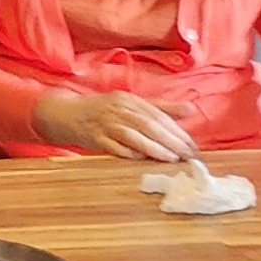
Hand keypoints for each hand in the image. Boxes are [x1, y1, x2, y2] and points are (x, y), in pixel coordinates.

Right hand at [33, 87, 198, 161]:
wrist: (67, 114)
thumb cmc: (104, 111)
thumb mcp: (131, 104)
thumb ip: (161, 108)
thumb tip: (191, 109)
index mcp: (129, 99)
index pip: (158, 114)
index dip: (177, 130)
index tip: (192, 145)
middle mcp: (117, 109)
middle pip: (148, 125)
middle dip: (171, 141)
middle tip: (188, 155)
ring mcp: (104, 123)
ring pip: (133, 136)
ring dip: (154, 148)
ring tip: (171, 158)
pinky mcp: (94, 138)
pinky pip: (115, 147)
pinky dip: (130, 154)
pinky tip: (144, 161)